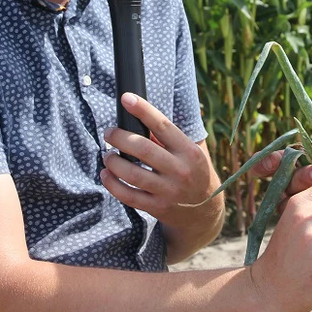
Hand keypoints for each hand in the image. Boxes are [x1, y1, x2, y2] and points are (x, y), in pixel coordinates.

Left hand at [101, 93, 222, 236]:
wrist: (205, 213)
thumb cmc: (194, 173)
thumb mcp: (192, 153)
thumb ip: (170, 139)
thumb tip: (140, 120)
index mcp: (189, 151)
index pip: (163, 125)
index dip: (143, 110)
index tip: (126, 98)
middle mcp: (180, 170)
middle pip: (143, 148)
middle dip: (120, 137)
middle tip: (109, 132)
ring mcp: (168, 191)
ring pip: (132, 174)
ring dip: (114, 161)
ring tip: (107, 155)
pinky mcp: (157, 208)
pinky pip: (128, 196)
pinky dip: (113, 184)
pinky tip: (106, 175)